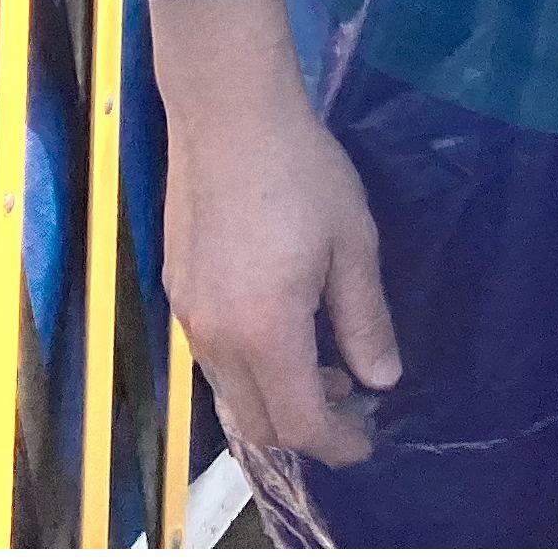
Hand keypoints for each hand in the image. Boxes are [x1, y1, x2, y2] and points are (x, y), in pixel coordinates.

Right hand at [148, 0, 400, 468]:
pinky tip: (281, 326)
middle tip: (353, 400)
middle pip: (256, 422)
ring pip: (229, 393)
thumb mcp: (354, 245)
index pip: (299, 423)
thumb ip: (366, 320)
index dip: (337, 443)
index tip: (368, 441)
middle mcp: (216, 339)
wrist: (228, 115)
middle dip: (307, 427)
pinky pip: (212, 357)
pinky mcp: (175, 291)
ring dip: (276, 396)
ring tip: (324, 359)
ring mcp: (189, 316)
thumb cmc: (304, 173)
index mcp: (266, 334)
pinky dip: (250, 367)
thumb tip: (381, 380)